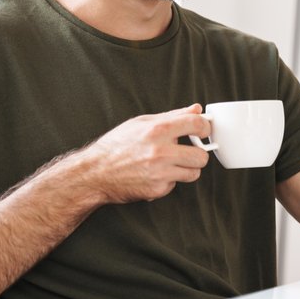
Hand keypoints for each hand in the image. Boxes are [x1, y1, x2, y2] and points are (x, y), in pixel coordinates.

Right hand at [80, 104, 211, 204]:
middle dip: (198, 154)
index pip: (197, 125)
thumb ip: (173, 116)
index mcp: (158, 130)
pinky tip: (154, 174)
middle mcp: (160, 151)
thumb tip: (196, 110)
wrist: (94, 173)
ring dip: (186, 169)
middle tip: (189, 152)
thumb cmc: (117, 146)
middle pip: (202, 156)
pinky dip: (168, 180)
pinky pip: (175, 184)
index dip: (205, 128)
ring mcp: (160, 172)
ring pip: (193, 173)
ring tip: (170, 163)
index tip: (203, 131)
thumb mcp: (142, 123)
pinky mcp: (157, 189)